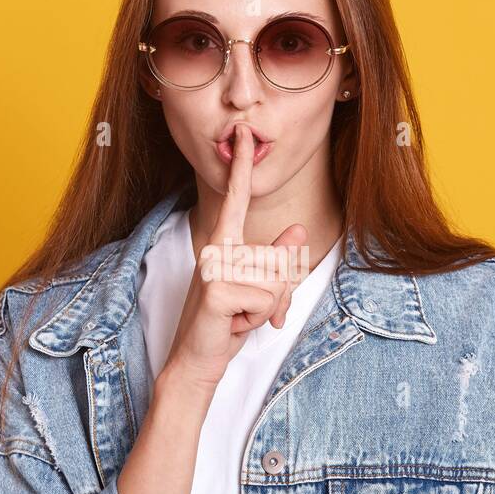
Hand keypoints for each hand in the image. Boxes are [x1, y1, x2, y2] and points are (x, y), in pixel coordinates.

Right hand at [161, 123, 307, 392]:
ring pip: (276, 282)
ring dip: (266, 311)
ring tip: (237, 318)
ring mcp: (215, 268)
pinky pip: (265, 300)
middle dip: (277, 296)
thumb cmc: (226, 325)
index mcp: (224, 245)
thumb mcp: (258, 293)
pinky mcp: (217, 290)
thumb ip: (277, 264)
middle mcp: (216, 250)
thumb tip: (298, 231)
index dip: (241, 166)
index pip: (235, 199)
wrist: (196, 361)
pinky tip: (231, 325)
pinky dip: (257, 321)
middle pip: (279, 261)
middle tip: (246, 313)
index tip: (245, 132)